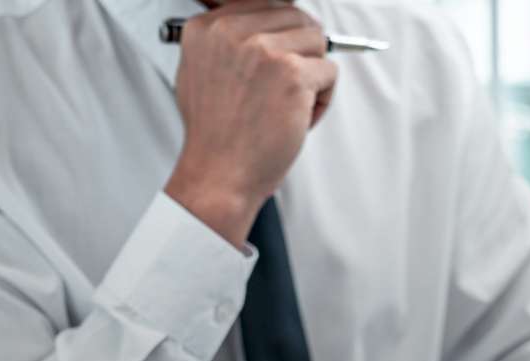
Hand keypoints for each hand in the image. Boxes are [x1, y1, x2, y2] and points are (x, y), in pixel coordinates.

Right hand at [164, 0, 338, 246]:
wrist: (218, 174)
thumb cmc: (216, 136)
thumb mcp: (199, 73)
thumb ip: (226, 42)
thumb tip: (263, 25)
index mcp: (209, 28)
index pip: (267, 5)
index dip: (283, 36)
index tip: (282, 62)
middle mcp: (233, 32)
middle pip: (296, 18)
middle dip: (301, 54)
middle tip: (288, 90)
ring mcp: (264, 51)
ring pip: (317, 42)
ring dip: (313, 77)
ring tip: (290, 107)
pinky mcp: (293, 75)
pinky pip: (330, 73)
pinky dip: (323, 100)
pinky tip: (299, 119)